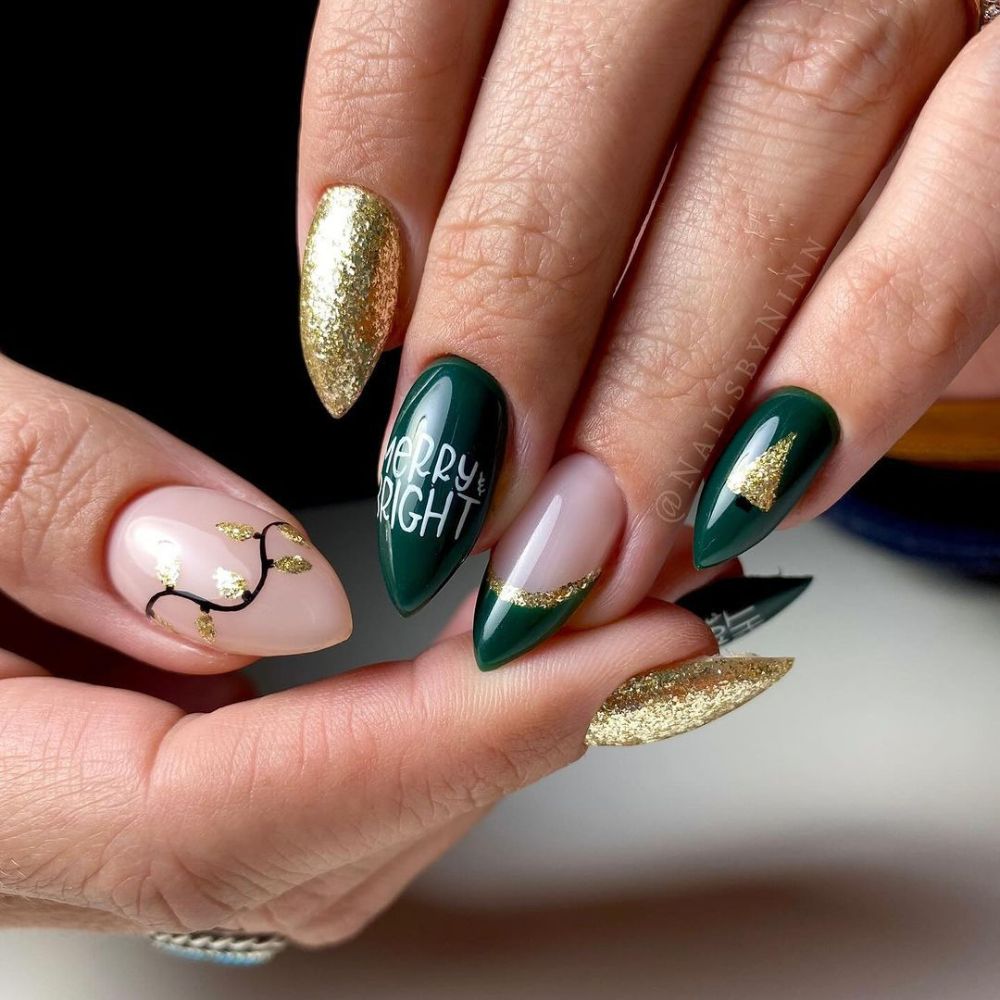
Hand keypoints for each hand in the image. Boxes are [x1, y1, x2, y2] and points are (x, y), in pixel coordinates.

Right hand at [1, 358, 746, 944]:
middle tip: (662, 628)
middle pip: (307, 850)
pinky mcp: (111, 755)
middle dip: (507, 749)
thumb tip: (275, 596)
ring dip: (479, 748)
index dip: (454, 737)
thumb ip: (35, 505)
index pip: (235, 812)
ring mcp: (77, 804)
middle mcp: (30, 827)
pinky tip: (484, 655)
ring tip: (610, 638)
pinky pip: (291, 785)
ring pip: (315, 840)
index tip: (633, 645)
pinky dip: (410, 730)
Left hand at [297, 1, 998, 665]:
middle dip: (510, 336)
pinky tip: (754, 492)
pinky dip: (858, 368)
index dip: (361, 186)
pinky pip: (961, 215)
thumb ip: (491, 144)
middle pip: (588, 102)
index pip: (417, 1)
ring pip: (779, 145)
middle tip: (455, 510)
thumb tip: (387, 325)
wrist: (926, 23)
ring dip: (665, 390)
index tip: (342, 356)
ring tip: (584, 547)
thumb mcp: (579, 63)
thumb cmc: (703, 65)